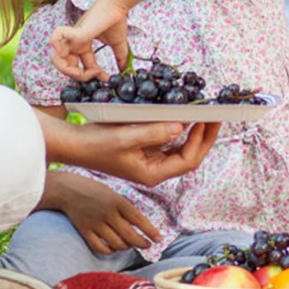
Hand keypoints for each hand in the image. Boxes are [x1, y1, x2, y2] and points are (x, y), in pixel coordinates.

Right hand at [42, 171, 162, 254]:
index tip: (159, 239)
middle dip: (142, 243)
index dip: (151, 231)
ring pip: (117, 244)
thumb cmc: (94, 190)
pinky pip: (100, 248)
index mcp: (118, 201)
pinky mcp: (85, 231)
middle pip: (130, 235)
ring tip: (130, 244)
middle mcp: (108, 213)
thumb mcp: (114, 194)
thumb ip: (125, 208)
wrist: (68, 190)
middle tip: (148, 245)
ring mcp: (95, 224)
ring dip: (126, 247)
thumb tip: (140, 226)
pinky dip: (109, 251)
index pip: (139, 219)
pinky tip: (114, 248)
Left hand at [50, 0, 129, 80]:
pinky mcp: (75, 32)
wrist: (117, 7)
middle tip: (95, 75)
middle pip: (67, 66)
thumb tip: (125, 70)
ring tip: (85, 71)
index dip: (93, 76)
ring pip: (57, 59)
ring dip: (68, 70)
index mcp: (82, 45)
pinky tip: (74, 56)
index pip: (82, 66)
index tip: (106, 78)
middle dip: (80, 76)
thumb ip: (120, 58)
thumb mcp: (118, 45)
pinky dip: (57, 48)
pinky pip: (56, 39)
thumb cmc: (116, 21)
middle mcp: (75, 42)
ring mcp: (73, 38)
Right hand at [73, 120, 219, 186]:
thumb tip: (180, 126)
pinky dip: (179, 129)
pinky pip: (169, 141)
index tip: (208, 120)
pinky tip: (185, 116)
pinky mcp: (144, 151)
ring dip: (195, 132)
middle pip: (189, 155)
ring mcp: (150, 161)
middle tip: (216, 116)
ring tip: (206, 114)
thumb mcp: (126, 137)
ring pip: (181, 148)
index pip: (188, 160)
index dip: (201, 140)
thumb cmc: (95, 144)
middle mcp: (155, 170)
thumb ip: (154, 133)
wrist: (72, 145)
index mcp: (153, 174)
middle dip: (204, 136)